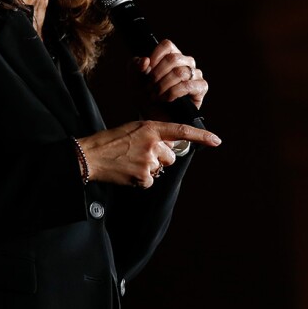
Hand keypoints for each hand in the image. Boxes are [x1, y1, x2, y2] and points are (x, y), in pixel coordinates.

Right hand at [78, 120, 220, 187]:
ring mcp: (148, 160)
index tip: (216, 140)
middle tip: (140, 154)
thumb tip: (168, 147)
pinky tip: (128, 171)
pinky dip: (141, 179)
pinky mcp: (142, 176)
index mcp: (151, 128)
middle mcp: (153, 143)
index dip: (201, 136)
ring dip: (149, 168)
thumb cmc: (111, 141)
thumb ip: (154, 135)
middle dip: (160, 157)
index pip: (182, 131)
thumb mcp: (134, 129)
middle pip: (170, 156)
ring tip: (131, 162)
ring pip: (160, 168)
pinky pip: (151, 180)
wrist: (91, 155)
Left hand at [136, 39, 207, 110]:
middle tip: (148, 87)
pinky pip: (187, 85)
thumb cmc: (146, 97)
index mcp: (171, 55)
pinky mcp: (201, 88)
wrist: (154, 118)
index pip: (167, 45)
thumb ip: (134, 67)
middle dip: (157, 75)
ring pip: (180, 72)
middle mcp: (186, 62)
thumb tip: (144, 60)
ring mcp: (195, 74)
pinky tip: (166, 99)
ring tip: (155, 96)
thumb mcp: (134, 81)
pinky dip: (172, 93)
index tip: (145, 71)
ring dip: (163, 86)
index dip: (155, 56)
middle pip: (173, 58)